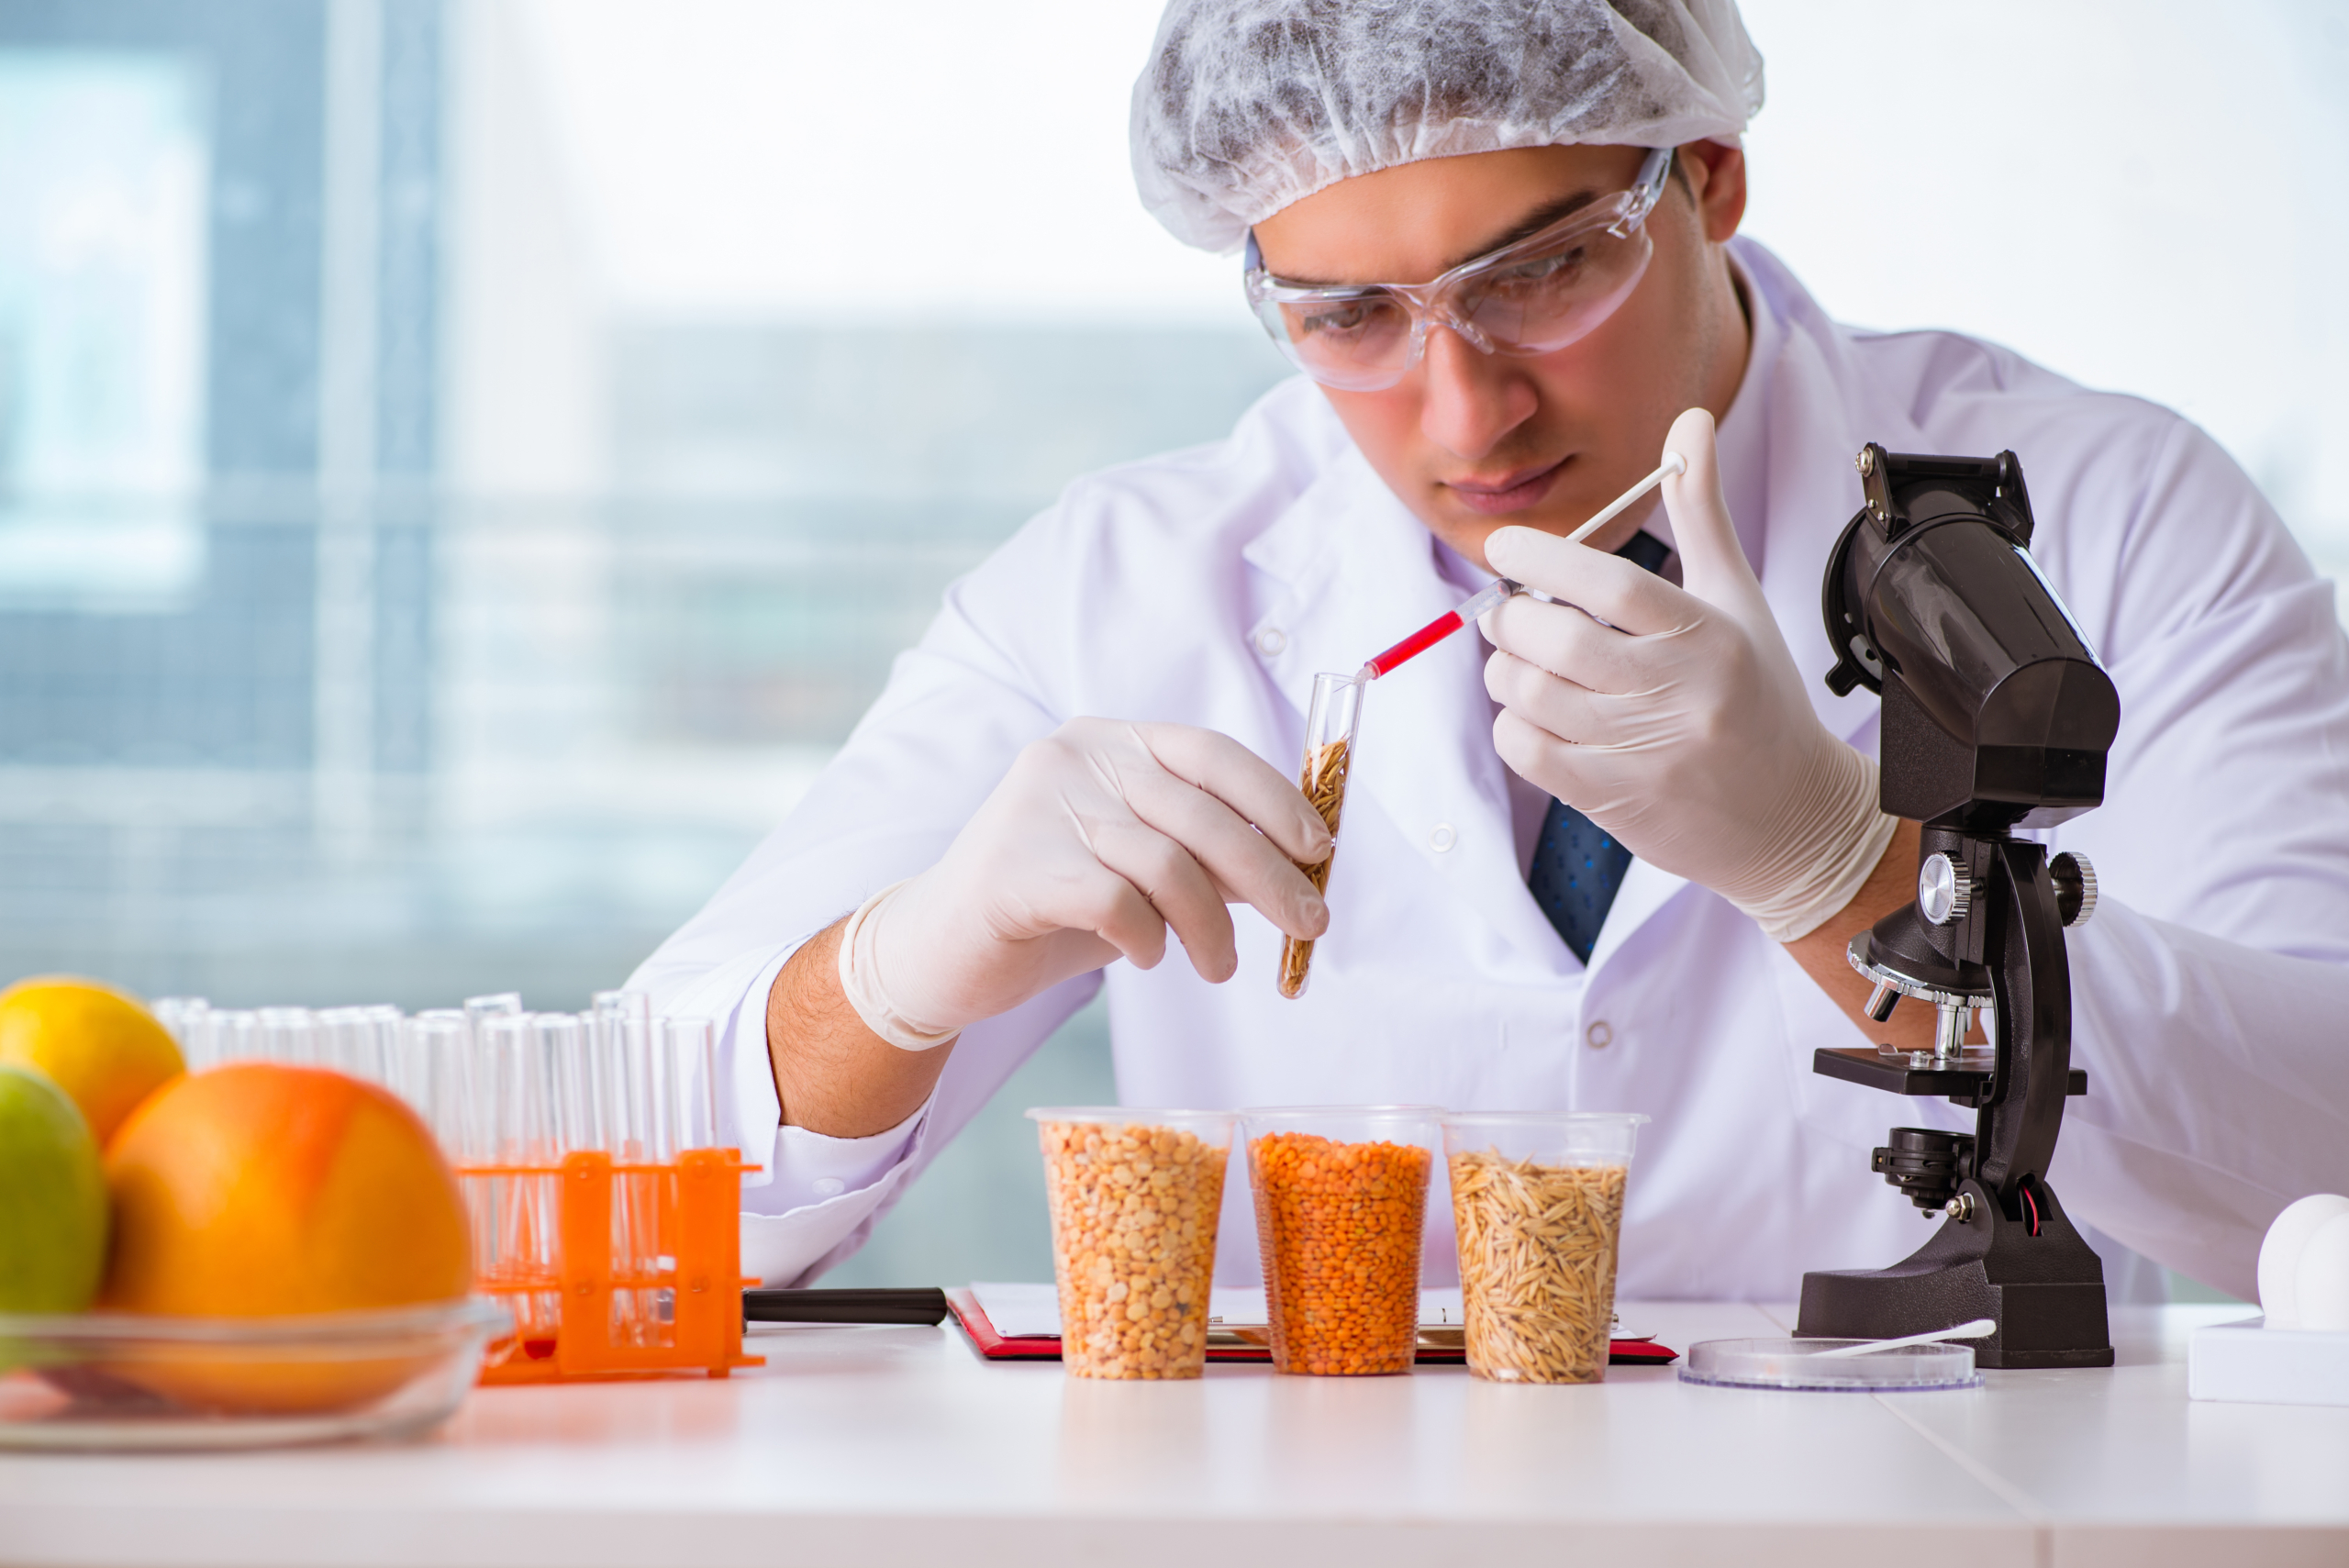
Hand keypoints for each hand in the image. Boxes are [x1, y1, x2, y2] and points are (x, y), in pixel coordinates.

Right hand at [851, 718, 1332, 1041]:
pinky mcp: (1017, 868)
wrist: (938, 950)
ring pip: (1168, 866)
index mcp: (1107, 741)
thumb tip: (1297, 866)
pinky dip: (1149, 939)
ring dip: (1212, 928)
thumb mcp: (1136, 867)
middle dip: (1269, 876)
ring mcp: (1040, 808)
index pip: (1211, 753)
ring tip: (1218, 968)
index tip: (1318, 850)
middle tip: (1308, 925)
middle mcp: (1073, 758)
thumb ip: (1202, 853)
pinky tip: (1146, 957)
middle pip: (1202, 814)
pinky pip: (1119, 905)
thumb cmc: (1050, 907)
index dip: (1275, 799)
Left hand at [1479, 408, 1894, 941]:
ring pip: (1535, 698)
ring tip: (1517, 662)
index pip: (1615, 586)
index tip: (1505, 547)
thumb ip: (1700, 512)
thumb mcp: (1735, 599)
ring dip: (1506, 673)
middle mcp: (1680, 694)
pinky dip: (1513, 726)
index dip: (1546, 559)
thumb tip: (1691, 418)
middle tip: (1503, 611)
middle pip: (1561, 643)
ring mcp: (1648, 753)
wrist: (1790, 818)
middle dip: (1511, 620)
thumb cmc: (1755, 695)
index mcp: (1709, 636)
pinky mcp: (1619, 801)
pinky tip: (1531, 713)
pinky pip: (1531, 753)